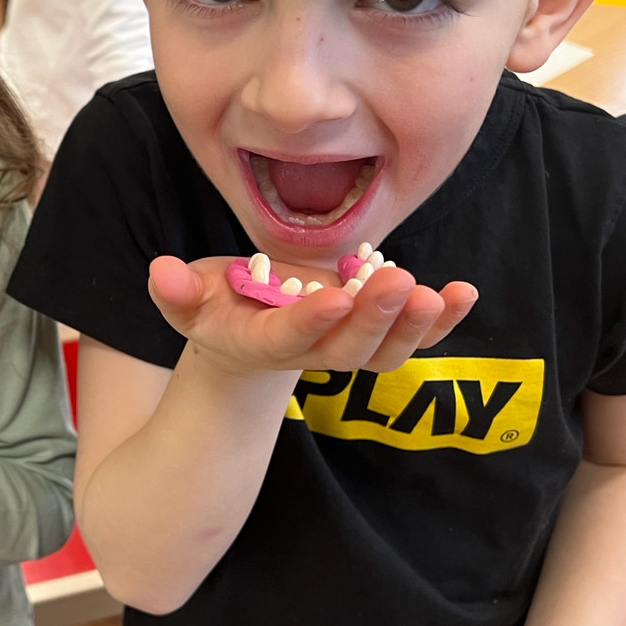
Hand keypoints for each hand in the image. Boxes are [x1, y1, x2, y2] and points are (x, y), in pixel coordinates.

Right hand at [148, 254, 475, 378]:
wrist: (251, 331)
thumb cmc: (217, 306)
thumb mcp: (189, 298)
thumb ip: (176, 293)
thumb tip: (162, 273)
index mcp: (259, 342)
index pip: (285, 340)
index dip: (309, 323)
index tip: (334, 299)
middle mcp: (309, 352)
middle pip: (346, 350)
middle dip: (374, 319)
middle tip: (398, 283)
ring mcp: (345, 346)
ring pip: (384, 351)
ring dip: (415, 326)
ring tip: (437, 293)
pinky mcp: (374, 335)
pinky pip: (411, 337)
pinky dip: (440, 320)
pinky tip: (463, 293)